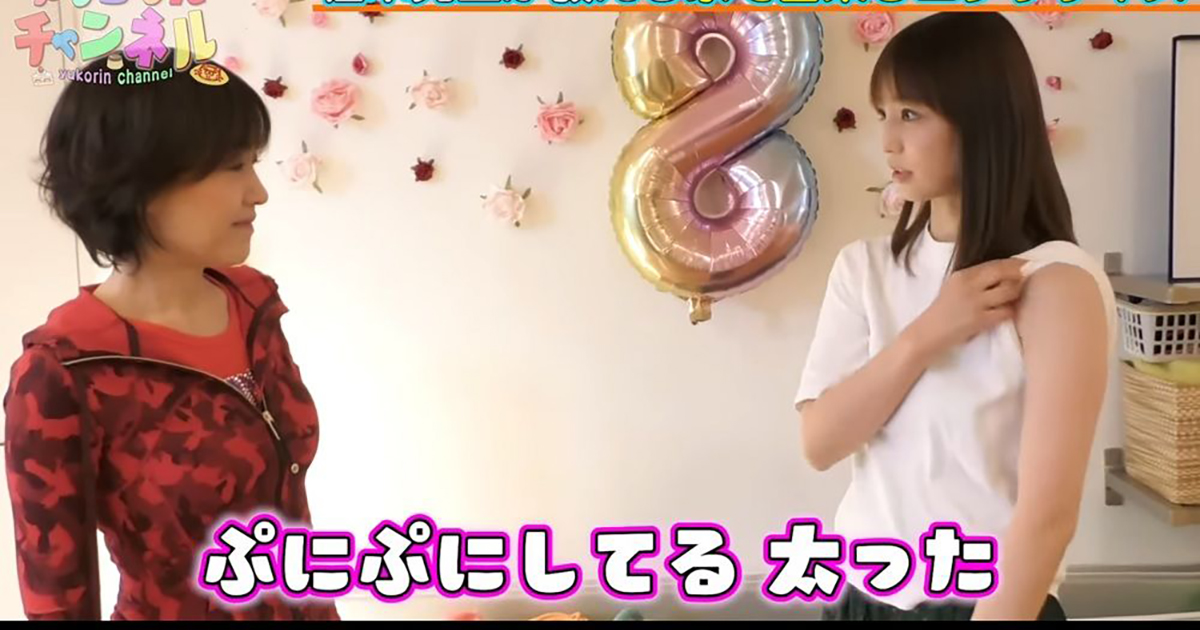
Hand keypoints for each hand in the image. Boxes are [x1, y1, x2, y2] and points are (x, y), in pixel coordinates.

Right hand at [910, 257, 1027, 358]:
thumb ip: (972, 280)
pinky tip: (1011, 311)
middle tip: (1029, 274)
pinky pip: (1006, 311)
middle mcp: (969, 285)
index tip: (1024, 262)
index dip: (1012, 263)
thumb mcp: (952, 288)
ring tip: (1018, 295)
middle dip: (1019, 273)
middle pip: (1002, 272)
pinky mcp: (980, 320)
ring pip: (1008, 290)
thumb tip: (1001, 275)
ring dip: (1017, 292)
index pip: (992, 264)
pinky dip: (1011, 310)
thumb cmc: (941, 312)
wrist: (927, 334)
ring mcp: (975, 302)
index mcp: (961, 275)